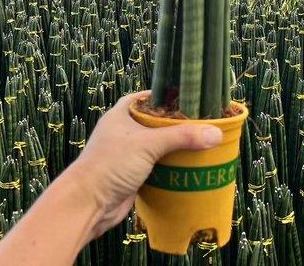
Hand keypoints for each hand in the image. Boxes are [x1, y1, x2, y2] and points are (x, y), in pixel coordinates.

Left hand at [67, 91, 222, 238]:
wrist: (87, 205)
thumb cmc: (110, 165)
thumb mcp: (148, 144)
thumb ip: (181, 137)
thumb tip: (216, 133)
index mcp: (120, 115)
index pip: (145, 99)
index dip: (165, 98)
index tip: (188, 99)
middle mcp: (123, 133)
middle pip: (154, 124)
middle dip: (175, 126)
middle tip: (201, 124)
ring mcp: (127, 155)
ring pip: (156, 148)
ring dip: (174, 149)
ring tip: (201, 145)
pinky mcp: (132, 176)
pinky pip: (156, 168)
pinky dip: (169, 169)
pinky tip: (188, 169)